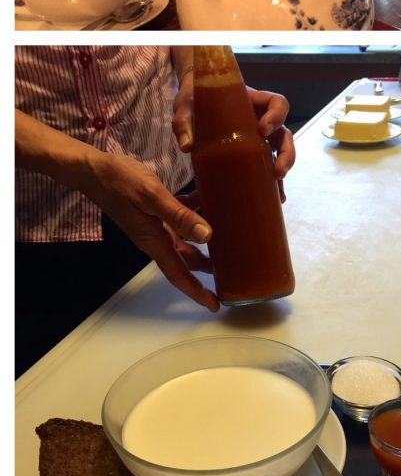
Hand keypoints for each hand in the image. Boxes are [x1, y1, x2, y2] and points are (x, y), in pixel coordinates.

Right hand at [82, 152, 218, 312]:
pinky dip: (195, 213)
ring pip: (183, 239)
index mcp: (153, 240)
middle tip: (231, 273)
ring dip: (203, 242)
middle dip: (205, 270)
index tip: (215, 305)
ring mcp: (153, 224)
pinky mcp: (153, 209)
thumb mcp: (153, 197)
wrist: (94, 169)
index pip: (178, 274)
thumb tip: (208, 235)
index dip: (196, 291)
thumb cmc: (120, 181)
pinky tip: (210, 201)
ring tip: (229, 241)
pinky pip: (178, 217)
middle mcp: (154, 237)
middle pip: (184, 260)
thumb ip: (180, 216)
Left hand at [172, 81, 295, 194]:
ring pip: (280, 152)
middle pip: (284, 134)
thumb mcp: (186, 106)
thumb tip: (186, 146)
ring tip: (279, 191)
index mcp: (251, 102)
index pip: (276, 103)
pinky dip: (273, 183)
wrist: (191, 107)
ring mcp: (257, 138)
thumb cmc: (194, 100)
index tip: (263, 129)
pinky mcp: (249, 154)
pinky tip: (275, 200)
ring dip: (283, 169)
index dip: (276, 115)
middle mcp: (260, 120)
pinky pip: (267, 166)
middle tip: (278, 171)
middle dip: (286, 153)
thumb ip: (184, 122)